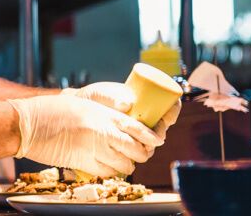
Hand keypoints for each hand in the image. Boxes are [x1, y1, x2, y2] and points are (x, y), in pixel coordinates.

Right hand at [8, 95, 161, 176]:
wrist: (28, 123)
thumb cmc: (51, 111)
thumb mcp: (84, 106)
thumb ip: (104, 116)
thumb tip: (124, 124)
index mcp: (105, 114)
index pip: (139, 128)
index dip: (151, 137)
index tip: (155, 141)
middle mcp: (103, 131)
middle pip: (137, 150)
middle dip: (141, 154)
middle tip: (138, 152)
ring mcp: (94, 148)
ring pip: (125, 164)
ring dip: (126, 164)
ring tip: (121, 160)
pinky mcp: (83, 163)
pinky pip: (107, 172)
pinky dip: (111, 171)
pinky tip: (107, 166)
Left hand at [65, 82, 182, 151]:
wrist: (78, 110)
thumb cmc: (92, 98)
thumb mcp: (101, 94)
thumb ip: (111, 97)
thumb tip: (127, 104)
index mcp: (144, 100)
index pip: (167, 104)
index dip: (172, 111)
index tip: (168, 119)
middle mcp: (145, 114)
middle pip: (162, 124)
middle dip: (162, 132)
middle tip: (157, 138)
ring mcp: (137, 127)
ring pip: (153, 138)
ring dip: (153, 144)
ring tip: (146, 148)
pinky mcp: (128, 139)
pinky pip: (140, 146)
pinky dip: (141, 151)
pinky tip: (137, 154)